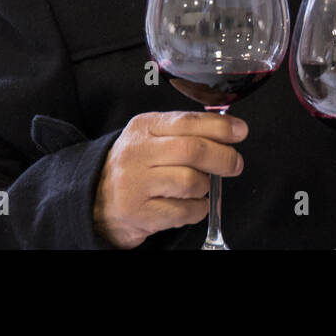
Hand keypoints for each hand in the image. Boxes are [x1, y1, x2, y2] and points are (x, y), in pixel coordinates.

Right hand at [92, 110, 244, 248]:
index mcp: (143, 127)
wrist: (95, 200)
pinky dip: (197, 209)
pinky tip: (191, 204)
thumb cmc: (135, 165)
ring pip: (190, 181)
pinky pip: (184, 211)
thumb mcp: (152, 137)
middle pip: (192, 150)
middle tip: (235, 164)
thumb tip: (230, 129)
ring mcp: (135, 184)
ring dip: (205, 186)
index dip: (220, 127)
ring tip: (200, 186)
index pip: (187, 121)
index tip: (240, 131)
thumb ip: (186, 130)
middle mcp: (136, 153)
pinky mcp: (138, 214)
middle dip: (223, 157)